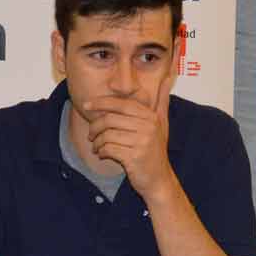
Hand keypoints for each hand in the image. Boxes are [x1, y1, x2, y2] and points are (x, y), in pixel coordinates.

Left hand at [84, 75, 176, 199]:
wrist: (158, 179)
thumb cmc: (155, 150)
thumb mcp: (162, 123)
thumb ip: (161, 101)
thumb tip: (168, 76)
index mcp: (151, 116)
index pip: (121, 104)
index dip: (101, 103)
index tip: (86, 105)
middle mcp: (148, 127)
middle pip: (110, 119)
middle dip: (95, 126)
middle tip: (90, 134)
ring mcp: (142, 142)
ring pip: (106, 135)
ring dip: (97, 142)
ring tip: (97, 146)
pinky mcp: (135, 157)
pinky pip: (108, 149)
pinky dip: (101, 152)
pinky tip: (103, 154)